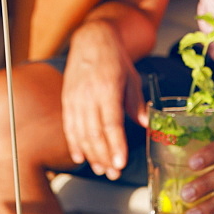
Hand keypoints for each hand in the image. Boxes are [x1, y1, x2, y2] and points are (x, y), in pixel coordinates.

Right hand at [62, 20, 145, 178]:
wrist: (92, 40)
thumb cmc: (115, 59)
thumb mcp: (132, 78)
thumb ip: (137, 103)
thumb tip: (147, 125)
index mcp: (107, 88)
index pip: (111, 123)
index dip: (115, 145)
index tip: (120, 163)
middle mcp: (88, 94)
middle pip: (94, 133)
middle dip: (104, 156)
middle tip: (114, 173)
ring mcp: (75, 97)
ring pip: (80, 133)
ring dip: (91, 154)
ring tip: (101, 169)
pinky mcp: (67, 99)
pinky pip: (69, 126)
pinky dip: (74, 144)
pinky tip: (81, 157)